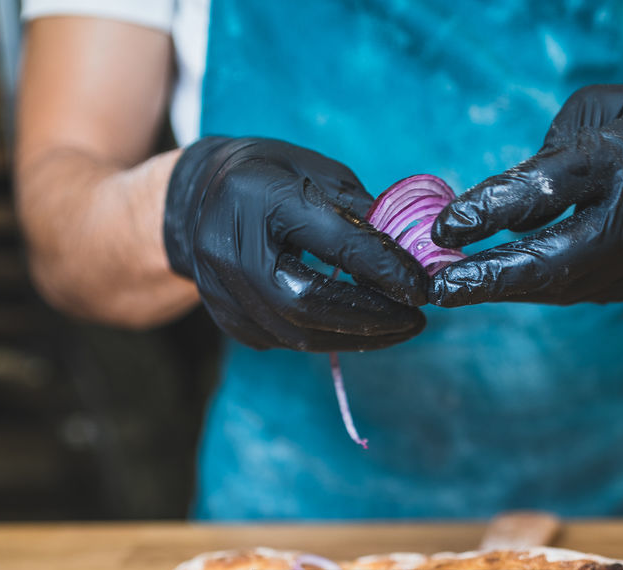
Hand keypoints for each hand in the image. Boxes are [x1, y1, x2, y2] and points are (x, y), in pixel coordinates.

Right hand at [164, 137, 428, 349]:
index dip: (384, 270)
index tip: (423, 288)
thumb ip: (361, 215)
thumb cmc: (271, 177)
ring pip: (297, 334)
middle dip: (371, 318)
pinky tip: (355, 329)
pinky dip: (326, 339)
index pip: (332, 243)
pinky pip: (283, 341)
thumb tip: (415, 260)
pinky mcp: (225, 318)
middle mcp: (230, 246)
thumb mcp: (317, 174)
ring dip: (354, 337)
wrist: (199, 197)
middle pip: (309, 305)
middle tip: (415, 321)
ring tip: (395, 328)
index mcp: (259, 196)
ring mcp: (221, 289)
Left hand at [430, 85, 622, 306]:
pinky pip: (577, 293)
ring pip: (562, 287)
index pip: (549, 187)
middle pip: (555, 260)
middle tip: (441, 287)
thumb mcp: (597, 112)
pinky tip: (500, 286)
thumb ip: (547, 157)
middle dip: (491, 278)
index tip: (444, 228)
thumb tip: (494, 210)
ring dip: (505, 289)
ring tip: (456, 288)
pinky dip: (535, 289)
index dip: (492, 210)